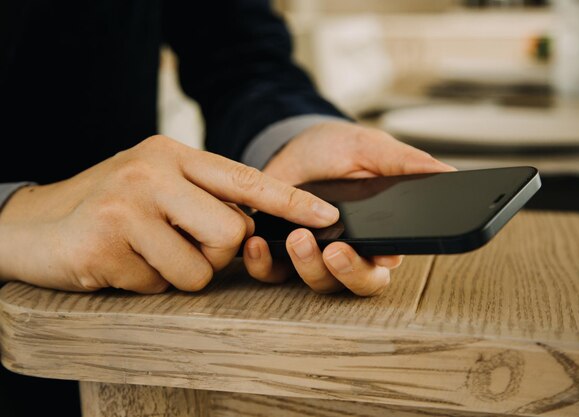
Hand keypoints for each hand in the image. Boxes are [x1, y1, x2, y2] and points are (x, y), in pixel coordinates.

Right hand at [0, 135, 337, 293]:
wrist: (32, 224)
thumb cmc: (107, 205)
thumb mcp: (155, 184)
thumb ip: (202, 195)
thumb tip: (255, 224)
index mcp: (173, 155)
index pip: (247, 178)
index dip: (292, 201)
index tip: (328, 216)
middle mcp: (153, 173)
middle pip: (232, 234)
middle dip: (217, 254)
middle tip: (183, 245)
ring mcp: (128, 206)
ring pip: (199, 269)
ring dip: (177, 273)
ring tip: (144, 253)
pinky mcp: (107, 243)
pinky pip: (159, 285)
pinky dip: (146, 283)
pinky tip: (120, 263)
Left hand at [243, 120, 455, 295]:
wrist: (291, 146)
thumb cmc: (336, 149)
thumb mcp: (370, 148)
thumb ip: (406, 163)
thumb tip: (447, 173)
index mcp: (377, 232)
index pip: (386, 262)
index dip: (381, 264)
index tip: (379, 255)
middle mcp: (349, 250)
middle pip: (357, 283)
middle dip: (347, 272)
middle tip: (335, 250)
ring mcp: (314, 255)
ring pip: (319, 282)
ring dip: (308, 266)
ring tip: (297, 237)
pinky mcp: (280, 253)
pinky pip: (274, 273)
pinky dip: (265, 265)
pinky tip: (258, 244)